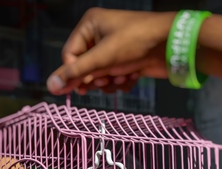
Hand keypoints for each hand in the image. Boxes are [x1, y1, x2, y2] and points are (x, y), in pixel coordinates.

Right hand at [46, 8, 175, 94]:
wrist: (171, 47)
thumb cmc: (135, 44)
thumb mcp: (102, 59)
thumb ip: (76, 73)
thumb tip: (50, 87)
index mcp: (90, 26)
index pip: (70, 56)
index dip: (76, 73)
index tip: (82, 88)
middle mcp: (100, 37)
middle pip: (86, 68)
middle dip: (97, 77)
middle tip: (105, 80)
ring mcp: (115, 50)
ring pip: (101, 77)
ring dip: (111, 81)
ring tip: (123, 75)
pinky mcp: (127, 62)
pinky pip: (115, 78)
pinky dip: (123, 81)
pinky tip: (133, 75)